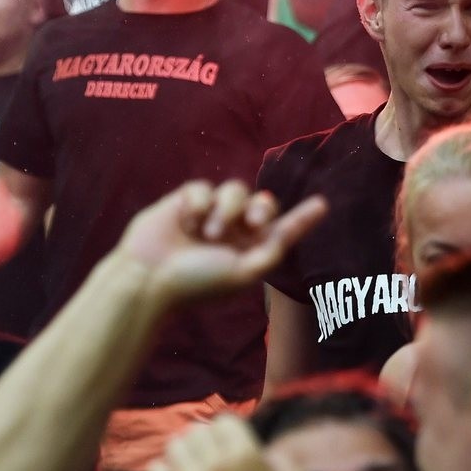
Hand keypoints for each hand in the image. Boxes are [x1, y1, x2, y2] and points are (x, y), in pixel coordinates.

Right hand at [116, 180, 326, 307]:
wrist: (148, 277)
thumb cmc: (196, 283)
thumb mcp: (242, 273)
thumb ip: (272, 252)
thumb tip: (289, 232)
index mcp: (248, 251)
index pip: (281, 230)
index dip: (302, 218)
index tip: (323, 204)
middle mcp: (233, 232)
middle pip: (263, 202)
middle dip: (261, 208)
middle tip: (252, 223)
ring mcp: (210, 215)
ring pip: (235, 190)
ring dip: (226, 210)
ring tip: (207, 233)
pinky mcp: (187, 202)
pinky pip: (205, 187)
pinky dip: (199, 204)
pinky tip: (186, 222)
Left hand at [148, 413, 301, 470]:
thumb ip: (281, 457)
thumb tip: (263, 449)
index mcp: (245, 453)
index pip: (222, 420)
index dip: (226, 431)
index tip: (227, 444)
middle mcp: (217, 463)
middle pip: (196, 431)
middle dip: (203, 441)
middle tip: (207, 456)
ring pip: (174, 447)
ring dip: (182, 454)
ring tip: (189, 466)